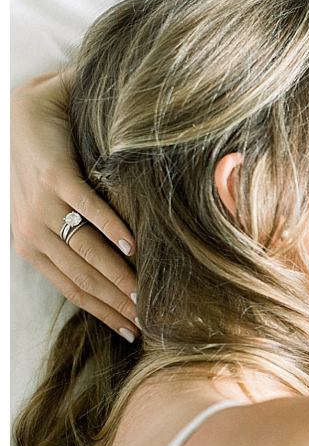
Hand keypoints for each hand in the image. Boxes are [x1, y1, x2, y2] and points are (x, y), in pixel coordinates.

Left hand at [11, 72, 138, 340]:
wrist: (23, 115)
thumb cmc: (43, 162)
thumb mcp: (49, 208)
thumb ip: (76, 234)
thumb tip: (119, 262)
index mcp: (33, 244)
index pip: (72, 288)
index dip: (102, 313)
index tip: (131, 331)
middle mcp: (33, 231)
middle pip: (81, 277)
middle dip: (115, 303)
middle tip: (147, 320)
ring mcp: (42, 205)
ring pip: (85, 250)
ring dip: (117, 275)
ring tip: (144, 292)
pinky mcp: (55, 177)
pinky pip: (86, 208)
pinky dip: (110, 228)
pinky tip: (132, 245)